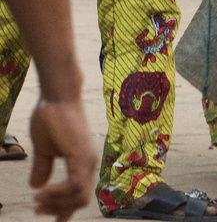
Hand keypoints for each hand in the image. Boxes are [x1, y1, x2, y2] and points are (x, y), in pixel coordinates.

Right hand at [29, 98, 95, 221]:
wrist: (57, 97)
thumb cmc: (51, 119)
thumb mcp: (44, 149)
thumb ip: (43, 167)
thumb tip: (37, 186)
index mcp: (82, 163)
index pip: (79, 195)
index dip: (64, 210)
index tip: (44, 215)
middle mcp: (89, 164)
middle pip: (80, 200)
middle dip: (58, 210)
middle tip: (37, 210)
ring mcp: (88, 160)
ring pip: (78, 196)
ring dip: (56, 204)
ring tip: (37, 202)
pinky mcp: (82, 156)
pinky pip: (74, 185)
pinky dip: (57, 193)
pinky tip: (40, 193)